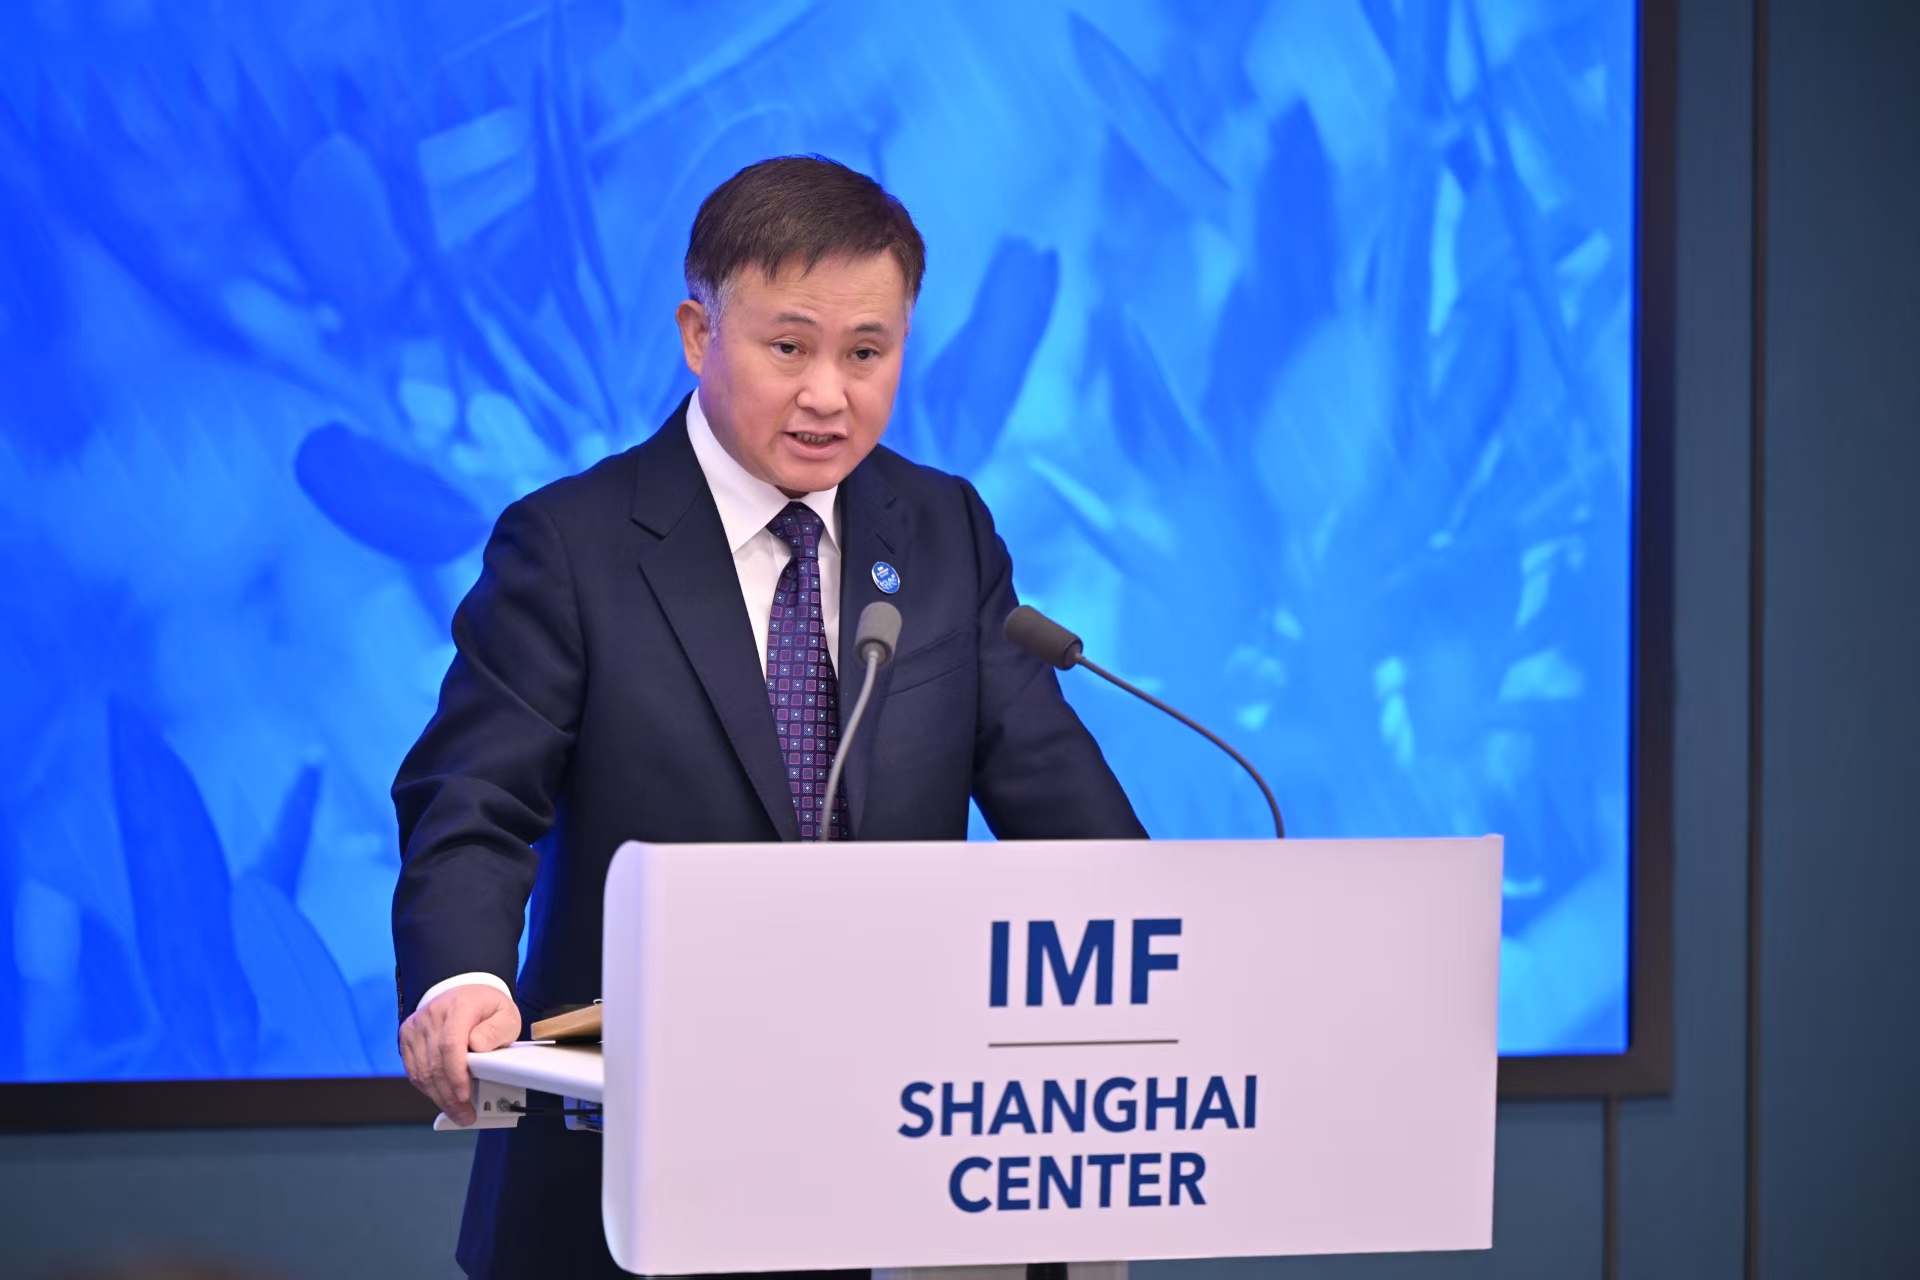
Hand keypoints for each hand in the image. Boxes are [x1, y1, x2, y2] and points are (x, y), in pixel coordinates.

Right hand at [399, 984, 521, 1124]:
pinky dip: (427, 1088)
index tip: (465, 1097)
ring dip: (439, 1097)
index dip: (456, 1076)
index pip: (451, 1045)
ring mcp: (416, 1026)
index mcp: (459, 1007)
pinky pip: (414, 1070)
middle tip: (466, 1116)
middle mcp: (433, 1015)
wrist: (464, 993)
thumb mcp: (506, 1015)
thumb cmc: (486, 1008)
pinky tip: (442, 1097)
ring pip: (422, 1071)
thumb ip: (497, 1031)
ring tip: (457, 1113)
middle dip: (450, 1097)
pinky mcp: (406, 1037)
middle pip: (435, 1064)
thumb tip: (478, 1046)